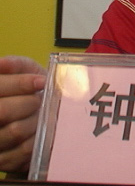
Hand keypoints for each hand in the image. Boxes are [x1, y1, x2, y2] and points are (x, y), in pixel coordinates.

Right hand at [0, 56, 46, 172]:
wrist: (41, 110)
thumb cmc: (31, 87)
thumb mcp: (25, 69)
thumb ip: (15, 65)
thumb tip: (2, 63)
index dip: (20, 84)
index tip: (41, 81)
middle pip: (3, 111)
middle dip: (28, 103)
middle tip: (40, 100)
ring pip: (14, 131)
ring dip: (35, 121)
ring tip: (41, 114)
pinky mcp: (3, 160)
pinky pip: (23, 150)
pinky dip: (37, 138)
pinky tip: (39, 130)